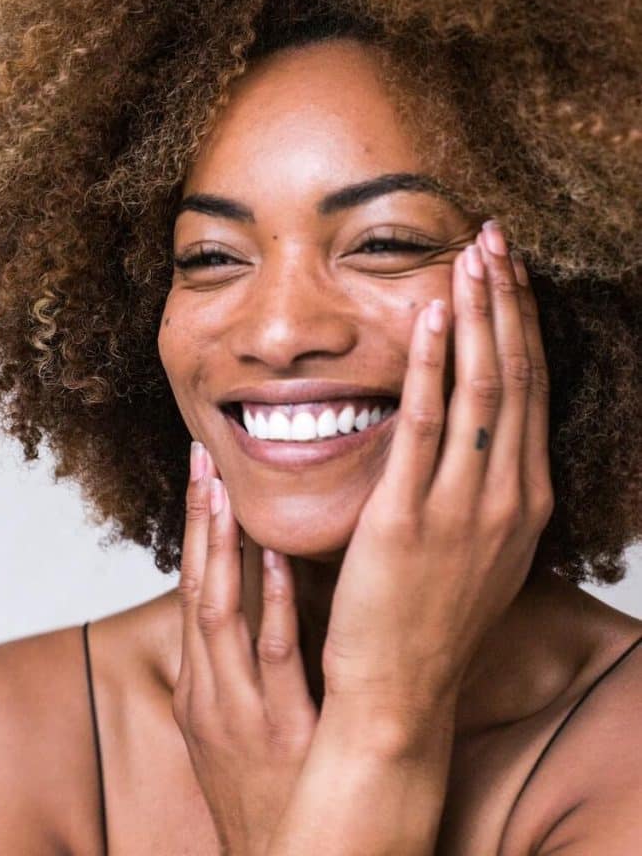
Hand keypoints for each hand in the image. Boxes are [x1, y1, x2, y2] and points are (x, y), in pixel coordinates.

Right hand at [172, 445, 318, 855]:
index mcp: (199, 687)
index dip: (193, 531)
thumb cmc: (263, 790)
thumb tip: (257, 594)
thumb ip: (237, 665)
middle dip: (197, 523)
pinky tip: (278, 560)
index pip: (190, 590)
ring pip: (224, 616)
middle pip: (197, 590)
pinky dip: (275, 605)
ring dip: (224, 549)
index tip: (201, 474)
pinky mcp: (285, 734)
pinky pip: (279, 658)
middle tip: (202, 459)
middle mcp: (211, 693)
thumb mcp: (228, 729)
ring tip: (226, 492)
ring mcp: (244, 712)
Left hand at [320, 221, 553, 747]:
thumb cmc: (432, 618)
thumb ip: (481, 487)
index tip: (509, 273)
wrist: (401, 693)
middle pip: (516, 376)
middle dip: (506, 301)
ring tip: (469, 256)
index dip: (522, 325)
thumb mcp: (476, 548)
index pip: (531, 391)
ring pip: (484, 388)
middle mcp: (508, 496)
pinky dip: (431, 363)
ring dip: (478, 314)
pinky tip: (430, 316)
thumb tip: (470, 431)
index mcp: (524, 499)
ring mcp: (464, 507)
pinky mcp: (410, 517)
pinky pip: (426, 423)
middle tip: (493, 239)